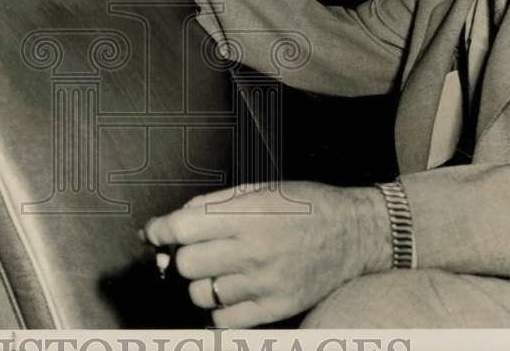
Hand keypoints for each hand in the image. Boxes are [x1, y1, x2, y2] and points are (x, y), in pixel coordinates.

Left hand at [144, 182, 390, 326]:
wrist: (355, 233)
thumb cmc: (305, 205)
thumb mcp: (260, 189)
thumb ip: (214, 203)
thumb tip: (174, 220)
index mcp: (247, 215)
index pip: (181, 227)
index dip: (159, 230)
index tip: (154, 232)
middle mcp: (253, 251)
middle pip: (186, 264)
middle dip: (181, 255)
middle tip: (192, 248)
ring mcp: (264, 284)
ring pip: (201, 295)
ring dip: (200, 283)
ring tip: (216, 270)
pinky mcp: (276, 308)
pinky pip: (224, 320)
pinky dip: (219, 308)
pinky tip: (230, 291)